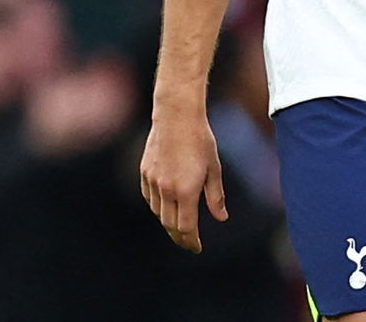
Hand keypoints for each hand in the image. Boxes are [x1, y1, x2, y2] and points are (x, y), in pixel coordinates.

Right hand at [140, 105, 227, 251]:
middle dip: (180, 237)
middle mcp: (166, 190)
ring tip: (180, 227)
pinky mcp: (144, 173)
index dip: (192, 241)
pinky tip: (166, 207)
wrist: (176, 116)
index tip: (197, 248)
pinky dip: (158, 208)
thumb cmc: (200, 140)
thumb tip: (221, 218)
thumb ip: (216, 196)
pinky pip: (149, 199)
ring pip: (158, 213)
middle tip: (189, 243)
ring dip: (169, 223)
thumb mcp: (214, 168)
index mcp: (186, 190)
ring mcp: (153, 182)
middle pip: (170, 225)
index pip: (186, 227)